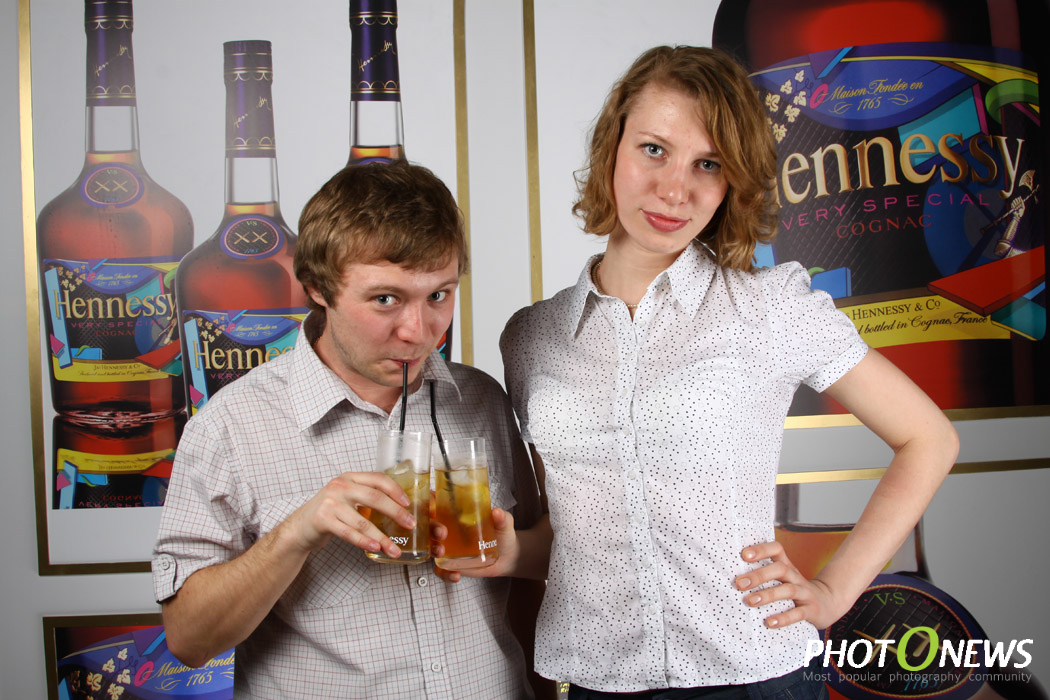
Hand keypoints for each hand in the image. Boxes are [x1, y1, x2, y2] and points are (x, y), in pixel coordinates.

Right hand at [278, 472, 414, 560]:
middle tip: (410, 525)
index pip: (378, 479)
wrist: (300, 526)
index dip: (396, 490)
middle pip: (375, 498)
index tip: (408, 503)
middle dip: (396, 512)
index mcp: (349, 478)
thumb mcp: (347, 497)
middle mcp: (340, 487)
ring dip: (382, 537)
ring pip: (363, 521)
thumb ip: (366, 496)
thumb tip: (399, 507)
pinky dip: (364, 541)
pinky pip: (349, 533)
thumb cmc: (329, 512)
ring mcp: (330, 503)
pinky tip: (376, 548)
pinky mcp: (323, 520)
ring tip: (394, 548)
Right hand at [431, 508, 519, 582]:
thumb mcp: (503, 522)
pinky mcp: (451, 564)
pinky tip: (456, 575)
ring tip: (441, 552)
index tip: (429, 504)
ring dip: (433, 549)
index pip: (435, 504)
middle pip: (429, 526)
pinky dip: (445, 573)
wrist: (507, 555)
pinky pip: (441, 570)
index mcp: (455, 513)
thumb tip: (496, 512)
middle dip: (431, 528)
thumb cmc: (501, 532)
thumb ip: (501, 517)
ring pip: (431, 547)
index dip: (428, 503)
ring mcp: (447, 547)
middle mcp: (447, 529)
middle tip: (442, 532)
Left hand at [735, 540, 849, 630]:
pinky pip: (798, 613)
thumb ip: (762, 574)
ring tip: (750, 602)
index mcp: (786, 566)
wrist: (827, 603)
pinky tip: (769, 622)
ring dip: (768, 595)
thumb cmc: (793, 589)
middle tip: (739, 583)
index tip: (743, 555)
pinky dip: (783, 618)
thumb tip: (729, 575)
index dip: (761, 549)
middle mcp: (795, 576)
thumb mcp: (781, 578)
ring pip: (788, 590)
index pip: (776, 549)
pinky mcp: (811, 610)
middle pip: (780, 569)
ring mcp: (804, 593)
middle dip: (759, 575)